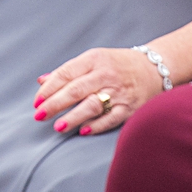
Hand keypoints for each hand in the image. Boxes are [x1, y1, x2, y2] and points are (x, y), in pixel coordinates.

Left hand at [34, 47, 161, 136]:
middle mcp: (105, 74)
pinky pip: (111, 118)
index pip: (66, 73)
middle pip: (75, 90)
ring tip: (58, 126)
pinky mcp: (129, 107)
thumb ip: (68, 71)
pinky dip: (97, 125)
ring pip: (92, 105)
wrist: (154, 68)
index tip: (37, 101)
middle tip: (39, 115)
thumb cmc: (117, 65)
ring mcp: (118, 91)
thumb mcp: (93, 60)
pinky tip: (83, 131)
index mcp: (93, 59)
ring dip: (73, 116)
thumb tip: (41, 81)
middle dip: (55, 104)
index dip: (49, 89)